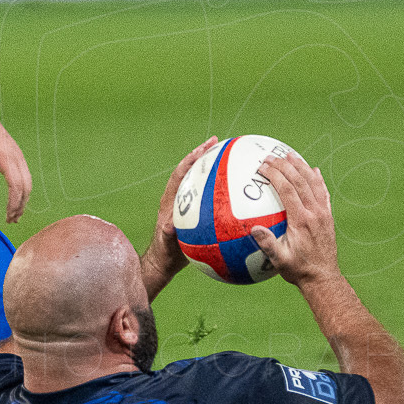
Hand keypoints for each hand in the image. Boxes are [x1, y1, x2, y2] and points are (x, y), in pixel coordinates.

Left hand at [0, 116, 31, 222]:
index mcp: (6, 158)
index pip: (16, 185)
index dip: (14, 202)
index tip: (8, 216)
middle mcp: (17, 158)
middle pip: (26, 186)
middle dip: (20, 205)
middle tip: (12, 220)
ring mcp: (19, 157)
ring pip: (28, 182)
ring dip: (23, 199)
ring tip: (15, 215)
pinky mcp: (17, 157)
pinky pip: (25, 176)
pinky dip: (23, 190)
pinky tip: (16, 199)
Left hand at [148, 136, 219, 280]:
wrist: (165, 262)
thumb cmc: (165, 253)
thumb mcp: (166, 244)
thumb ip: (168, 234)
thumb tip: (169, 226)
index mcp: (170, 201)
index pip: (180, 174)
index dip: (191, 160)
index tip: (204, 148)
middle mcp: (178, 198)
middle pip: (191, 170)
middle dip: (203, 154)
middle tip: (218, 142)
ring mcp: (187, 204)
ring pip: (201, 181)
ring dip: (213, 168)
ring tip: (229, 156)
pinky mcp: (195, 213)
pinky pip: (210, 197)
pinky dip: (221, 189)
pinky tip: (238, 190)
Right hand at [249, 149, 337, 287]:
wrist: (323, 278)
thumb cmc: (298, 270)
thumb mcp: (279, 260)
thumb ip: (267, 244)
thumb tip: (253, 229)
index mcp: (301, 220)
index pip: (287, 189)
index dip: (274, 175)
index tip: (262, 166)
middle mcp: (315, 213)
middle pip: (300, 181)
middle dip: (284, 165)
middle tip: (270, 156)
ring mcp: (324, 213)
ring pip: (313, 183)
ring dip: (301, 166)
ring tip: (290, 155)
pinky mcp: (328, 216)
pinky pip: (324, 193)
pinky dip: (318, 179)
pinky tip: (314, 170)